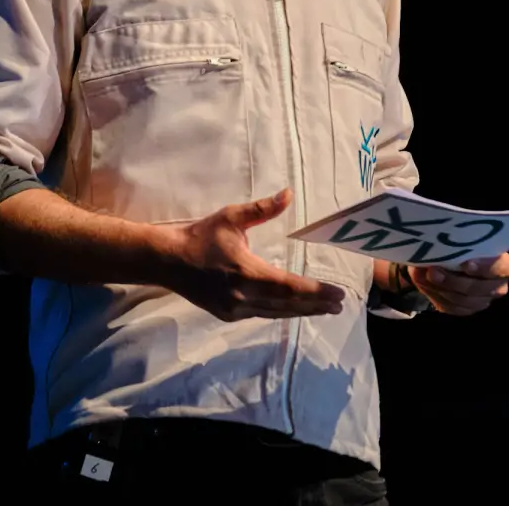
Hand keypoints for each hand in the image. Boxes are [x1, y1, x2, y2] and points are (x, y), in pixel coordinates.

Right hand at [160, 188, 345, 321]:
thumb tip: (288, 194)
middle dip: (316, 305)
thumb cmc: (201, 236)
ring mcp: (235, 309)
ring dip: (301, 312)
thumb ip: (262, 209)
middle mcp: (244, 296)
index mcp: (247, 272)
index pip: (290, 287)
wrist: (167, 260)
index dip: (316, 292)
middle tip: (340, 305)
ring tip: (324, 310)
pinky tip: (292, 310)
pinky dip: (281, 312)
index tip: (338, 294)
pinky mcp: (228, 314)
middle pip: (288, 305)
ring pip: (276, 313)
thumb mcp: (231, 217)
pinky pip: (262, 315)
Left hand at [406, 253, 508, 315]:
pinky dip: (435, 295)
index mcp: (503, 264)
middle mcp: (497, 285)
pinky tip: (424, 283)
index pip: (504, 270)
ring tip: (423, 275)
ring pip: (464, 301)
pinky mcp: (466, 309)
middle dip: (454, 280)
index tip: (466, 263)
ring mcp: (482, 300)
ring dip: (440, 288)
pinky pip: (452, 308)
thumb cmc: (456, 243)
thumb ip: (456, 245)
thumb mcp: (457, 239)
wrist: (443, 257)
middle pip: (480, 289)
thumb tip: (439, 249)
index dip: (486, 268)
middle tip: (433, 271)